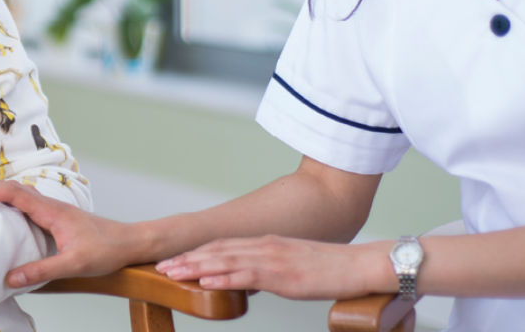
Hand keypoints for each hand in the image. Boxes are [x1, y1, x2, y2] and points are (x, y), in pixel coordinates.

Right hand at [0, 179, 133, 286]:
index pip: (11, 192)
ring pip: (14, 194)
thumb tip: (9, 278)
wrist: (129, 242)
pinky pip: (21, 204)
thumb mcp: (74, 264)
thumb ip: (42, 270)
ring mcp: (50, 209)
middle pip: (7, 188)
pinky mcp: (52, 217)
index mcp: (50, 210)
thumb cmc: (107, 250)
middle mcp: (48, 204)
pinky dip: (2, 204)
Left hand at [155, 236, 388, 299]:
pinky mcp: (283, 274)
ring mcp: (273, 259)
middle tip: (161, 266)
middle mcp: (266, 246)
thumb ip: (274, 272)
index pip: (225, 246)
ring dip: (195, 267)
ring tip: (171, 272)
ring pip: (225, 260)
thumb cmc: (334, 270)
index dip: (199, 252)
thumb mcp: (297, 270)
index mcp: (268, 244)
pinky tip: (204, 280)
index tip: (176, 259)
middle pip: (218, 250)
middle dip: (188, 259)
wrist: (362, 265)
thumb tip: (256, 280)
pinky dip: (221, 276)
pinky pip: (246, 275)